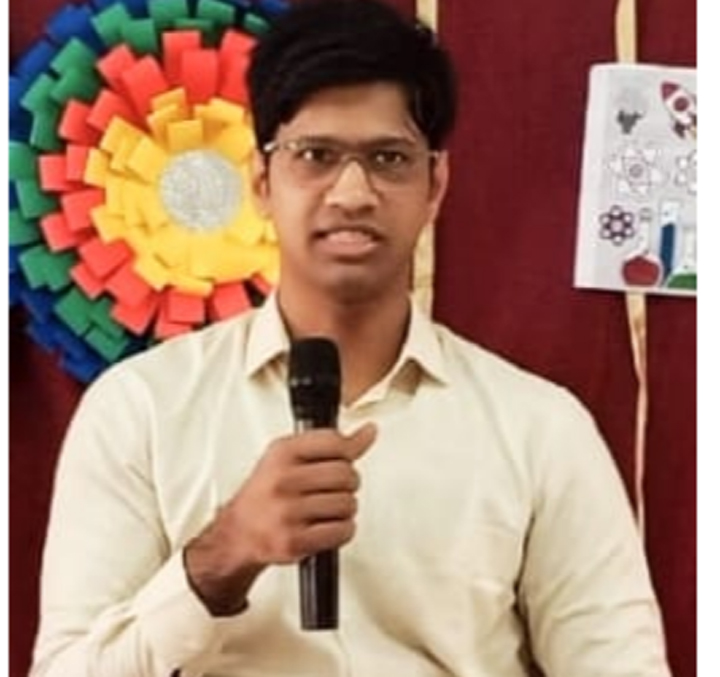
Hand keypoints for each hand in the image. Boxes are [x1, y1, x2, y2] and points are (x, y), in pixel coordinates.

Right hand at [184, 423, 376, 614]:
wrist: (239, 532)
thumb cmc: (267, 492)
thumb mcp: (292, 457)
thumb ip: (332, 444)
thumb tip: (368, 431)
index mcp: (282, 453)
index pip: (335, 441)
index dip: (346, 452)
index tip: (341, 459)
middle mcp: (283, 480)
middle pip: (346, 474)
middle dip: (347, 484)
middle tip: (333, 489)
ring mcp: (287, 512)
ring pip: (347, 504)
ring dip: (345, 510)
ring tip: (327, 509)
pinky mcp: (294, 541)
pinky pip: (342, 531)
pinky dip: (342, 531)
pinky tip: (327, 526)